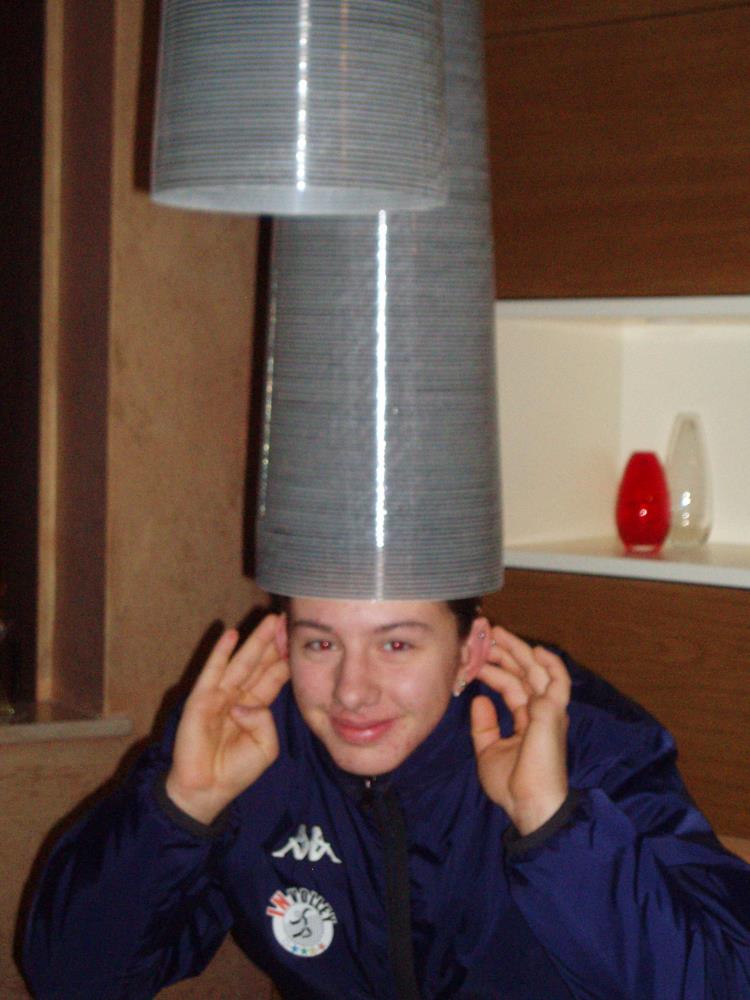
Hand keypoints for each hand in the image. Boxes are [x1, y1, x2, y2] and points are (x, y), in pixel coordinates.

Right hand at [165, 613, 288, 824]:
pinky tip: (230, 634)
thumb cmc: (237, 770)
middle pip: (261, 662)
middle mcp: (239, 695)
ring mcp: (220, 695)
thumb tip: (246, 704)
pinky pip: (213, 672)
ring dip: (254, 640)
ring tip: (269, 620)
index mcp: (257, 706)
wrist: (209, 789)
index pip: (274, 675)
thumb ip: (265, 720)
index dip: (286, 657)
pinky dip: (220, 653)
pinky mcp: (201, 699)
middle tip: (288, 619)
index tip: (299, 637)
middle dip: (274, 641)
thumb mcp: (266, 746)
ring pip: (241, 662)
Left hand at [470, 627, 569, 835]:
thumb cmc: (512, 785)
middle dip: (504, 654)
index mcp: (528, 720)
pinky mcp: (553, 712)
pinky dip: (550, 664)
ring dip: (517, 651)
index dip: (494, 671)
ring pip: (535, 671)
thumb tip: (480, 700)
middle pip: (523, 674)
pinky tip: (535, 650)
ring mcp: (549, 710)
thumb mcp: (489, 751)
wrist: (528, 804)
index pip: (511, 687)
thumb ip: (485, 725)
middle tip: (485, 636)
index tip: (475, 658)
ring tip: (497, 634)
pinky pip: (557, 681)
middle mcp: (541, 711)